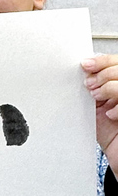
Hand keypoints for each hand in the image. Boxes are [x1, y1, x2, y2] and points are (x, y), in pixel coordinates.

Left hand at [83, 54, 117, 171]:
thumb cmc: (110, 134)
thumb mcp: (97, 109)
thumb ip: (93, 92)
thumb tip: (81, 76)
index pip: (117, 63)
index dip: (103, 61)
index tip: (85, 65)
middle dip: (103, 74)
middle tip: (89, 86)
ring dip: (109, 87)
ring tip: (97, 98)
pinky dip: (117, 106)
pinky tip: (110, 115)